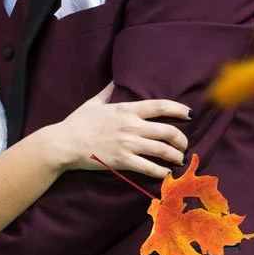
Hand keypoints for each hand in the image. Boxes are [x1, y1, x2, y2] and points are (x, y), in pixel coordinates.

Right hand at [53, 83, 190, 178]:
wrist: (63, 143)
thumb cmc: (76, 123)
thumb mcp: (92, 103)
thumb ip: (107, 92)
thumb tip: (113, 80)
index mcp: (125, 109)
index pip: (160, 106)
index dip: (180, 110)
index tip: (190, 114)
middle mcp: (131, 126)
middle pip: (168, 131)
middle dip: (182, 139)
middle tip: (184, 144)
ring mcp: (127, 144)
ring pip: (163, 150)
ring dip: (176, 156)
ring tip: (179, 159)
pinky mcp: (122, 161)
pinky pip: (149, 167)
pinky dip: (162, 172)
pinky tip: (166, 173)